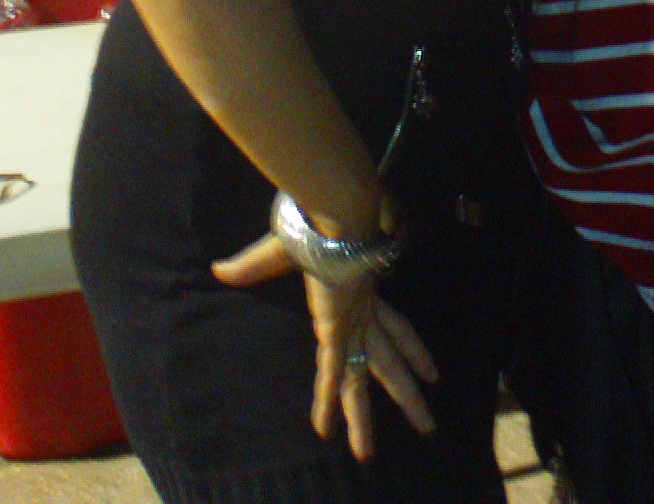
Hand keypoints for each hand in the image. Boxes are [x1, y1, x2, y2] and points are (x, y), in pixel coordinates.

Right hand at [212, 200, 437, 458]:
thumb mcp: (283, 250)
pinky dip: (326, 404)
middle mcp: (364, 316)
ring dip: (387, 412)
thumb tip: (219, 269)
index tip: (434, 373)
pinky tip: (327, 431)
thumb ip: (254, 267)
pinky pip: (331, 376)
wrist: (337, 212)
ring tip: (411, 440)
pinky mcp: (336, 331)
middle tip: (429, 426)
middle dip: (409, 395)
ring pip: (370, 379)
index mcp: (365, 294)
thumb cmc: (318, 222)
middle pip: (390, 364)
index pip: (397, 328)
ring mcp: (352, 325)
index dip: (415, 350)